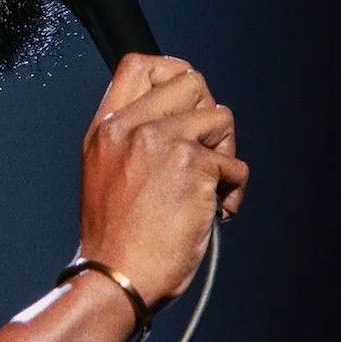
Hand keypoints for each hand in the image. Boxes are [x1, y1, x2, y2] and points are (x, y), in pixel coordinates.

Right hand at [77, 54, 247, 304]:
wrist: (116, 276)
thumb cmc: (116, 239)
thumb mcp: (106, 174)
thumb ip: (133, 140)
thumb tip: (184, 118)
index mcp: (105, 128)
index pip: (138, 64)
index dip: (172, 73)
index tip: (186, 104)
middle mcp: (130, 127)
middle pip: (190, 80)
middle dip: (208, 115)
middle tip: (203, 153)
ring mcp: (160, 141)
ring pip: (220, 117)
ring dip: (224, 154)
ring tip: (209, 187)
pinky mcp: (192, 165)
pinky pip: (235, 165)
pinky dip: (233, 191)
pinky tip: (214, 214)